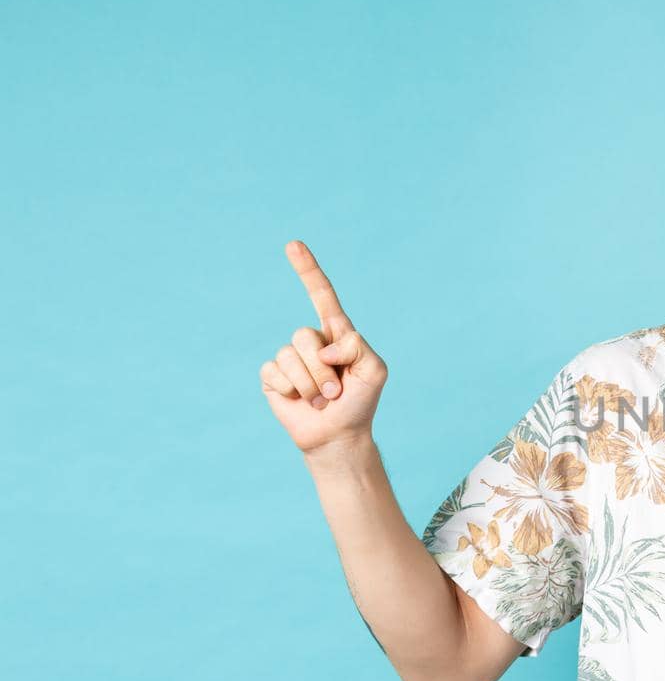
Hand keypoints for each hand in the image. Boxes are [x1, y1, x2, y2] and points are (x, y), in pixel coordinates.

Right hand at [259, 240, 388, 456]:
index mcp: (337, 333)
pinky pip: (274, 372)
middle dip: (322, 370)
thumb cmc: (360, 402)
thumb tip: (324, 344)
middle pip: (304, 336)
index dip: (307, 270)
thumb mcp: (375, 370)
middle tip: (337, 391)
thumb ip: (358, 346)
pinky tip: (300, 401)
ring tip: (323, 399)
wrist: (339, 435)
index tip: (293, 244)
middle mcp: (311, 342)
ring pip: (289, 357)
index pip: (321, 296)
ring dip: (310, 385)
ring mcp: (290, 358)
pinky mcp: (273, 377)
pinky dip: (291, 391)